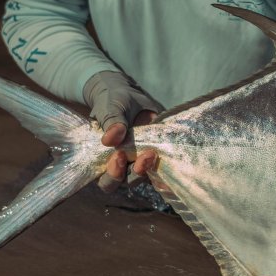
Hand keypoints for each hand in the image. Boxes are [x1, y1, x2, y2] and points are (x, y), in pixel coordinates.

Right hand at [82, 70, 161, 190]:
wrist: (127, 94)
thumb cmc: (112, 104)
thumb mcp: (109, 109)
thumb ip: (110, 124)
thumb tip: (110, 139)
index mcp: (106, 161)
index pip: (107, 181)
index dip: (113, 175)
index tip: (118, 157)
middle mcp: (124, 165)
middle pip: (129, 181)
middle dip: (136, 173)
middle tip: (144, 155)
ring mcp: (142, 159)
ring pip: (147, 174)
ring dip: (152, 166)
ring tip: (154, 152)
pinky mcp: (158, 152)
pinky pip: (163, 163)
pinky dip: (166, 161)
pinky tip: (168, 153)